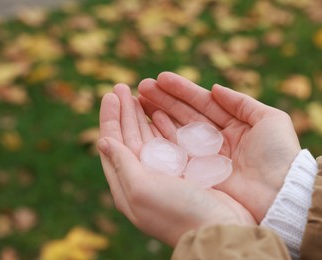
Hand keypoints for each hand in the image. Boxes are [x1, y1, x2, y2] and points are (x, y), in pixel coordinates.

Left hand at [98, 84, 254, 245]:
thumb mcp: (142, 188)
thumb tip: (102, 141)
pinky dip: (164, 126)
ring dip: (142, 115)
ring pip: (148, 137)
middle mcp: (143, 178)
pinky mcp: (185, 171)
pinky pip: (169, 142)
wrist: (218, 228)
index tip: (110, 94)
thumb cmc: (178, 211)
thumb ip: (122, 163)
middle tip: (122, 86)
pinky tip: (161, 111)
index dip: (109, 118)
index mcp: (127, 184)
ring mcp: (165, 174)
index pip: (112, 143)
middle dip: (125, 111)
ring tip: (139, 93)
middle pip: (129, 137)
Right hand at [138, 72, 300, 222]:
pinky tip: (150, 121)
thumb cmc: (279, 153)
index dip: (183, 90)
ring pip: (179, 130)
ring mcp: (207, 156)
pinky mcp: (199, 173)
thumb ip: (241, 102)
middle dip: (165, 99)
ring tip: (140, 99)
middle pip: (186, 114)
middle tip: (142, 86)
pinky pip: (178, 151)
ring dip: (160, 114)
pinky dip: (163, 136)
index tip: (161, 78)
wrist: (280, 192)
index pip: (203, 102)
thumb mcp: (270, 119)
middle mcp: (218, 138)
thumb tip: (215, 88)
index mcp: (234, 124)